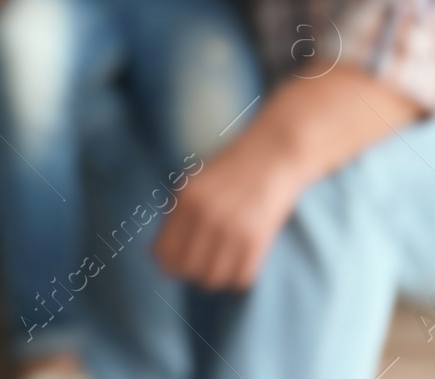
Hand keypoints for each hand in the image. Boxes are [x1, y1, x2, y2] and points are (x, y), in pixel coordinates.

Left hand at [152, 136, 306, 289]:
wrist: (273, 156)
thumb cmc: (230, 170)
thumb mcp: (193, 183)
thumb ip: (177, 213)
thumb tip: (161, 253)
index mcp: (186, 200)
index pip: (164, 252)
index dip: (167, 263)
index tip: (174, 263)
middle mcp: (206, 216)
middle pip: (186, 270)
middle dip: (189, 272)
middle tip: (198, 264)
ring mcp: (232, 229)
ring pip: (212, 279)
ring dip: (213, 276)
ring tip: (219, 264)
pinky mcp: (258, 240)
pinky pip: (240, 278)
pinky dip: (237, 276)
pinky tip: (238, 263)